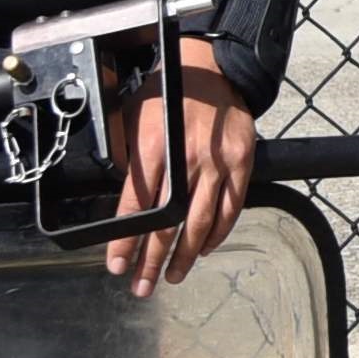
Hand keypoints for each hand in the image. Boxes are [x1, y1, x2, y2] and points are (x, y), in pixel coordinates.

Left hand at [106, 45, 254, 295]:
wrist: (212, 70)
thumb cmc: (165, 94)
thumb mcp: (132, 118)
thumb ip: (129, 159)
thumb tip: (123, 202)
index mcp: (154, 147)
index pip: (136, 206)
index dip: (125, 240)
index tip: (116, 265)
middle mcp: (187, 159)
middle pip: (168, 222)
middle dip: (152, 260)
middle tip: (141, 287)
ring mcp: (218, 163)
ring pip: (201, 222)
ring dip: (186, 256)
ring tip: (173, 277)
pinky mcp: (241, 164)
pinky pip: (230, 208)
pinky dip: (217, 233)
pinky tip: (204, 249)